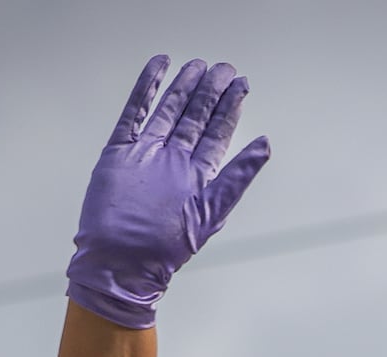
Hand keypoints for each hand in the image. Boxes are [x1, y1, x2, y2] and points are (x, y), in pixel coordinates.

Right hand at [66, 55, 269, 328]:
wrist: (121, 261)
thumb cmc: (166, 246)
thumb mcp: (213, 209)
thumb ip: (239, 175)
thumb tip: (266, 145)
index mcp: (196, 175)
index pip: (217, 134)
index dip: (230, 109)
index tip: (241, 85)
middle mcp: (173, 161)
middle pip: (195, 118)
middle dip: (210, 93)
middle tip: (223, 68)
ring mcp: (146, 154)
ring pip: (168, 111)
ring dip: (183, 87)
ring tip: (197, 65)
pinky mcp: (120, 152)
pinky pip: (134, 112)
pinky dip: (145, 89)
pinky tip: (159, 67)